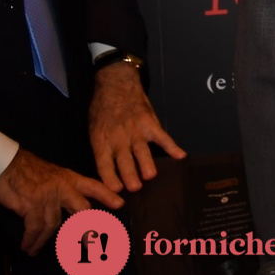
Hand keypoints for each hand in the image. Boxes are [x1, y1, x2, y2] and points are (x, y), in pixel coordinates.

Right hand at [0, 146, 123, 253]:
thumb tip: (69, 205)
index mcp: (70, 178)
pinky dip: (31, 240)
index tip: (120, 204)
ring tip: (35, 249)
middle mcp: (63, 187)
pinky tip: (28, 246)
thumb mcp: (51, 175)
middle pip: (82, 209)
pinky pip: (35, 228)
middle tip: (91, 245)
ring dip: (44, 240)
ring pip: (54, 224)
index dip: (107, 195)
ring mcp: (48, 196)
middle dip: (87, 229)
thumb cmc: (27, 170)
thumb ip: (62, 188)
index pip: (93, 186)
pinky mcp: (32, 204)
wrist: (4, 164)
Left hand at [89, 61, 186, 192]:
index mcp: (102, 141)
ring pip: (142, 151)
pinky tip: (180, 156)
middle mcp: (119, 138)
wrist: (115, 84)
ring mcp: (136, 130)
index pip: (105, 164)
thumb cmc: (102, 108)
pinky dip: (172, 147)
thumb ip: (101, 148)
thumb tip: (108, 170)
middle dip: (130, 175)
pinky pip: (163, 137)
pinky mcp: (150, 123)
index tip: (116, 190)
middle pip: (125, 161)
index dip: (110, 178)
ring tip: (150, 176)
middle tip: (135, 188)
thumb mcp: (94, 129)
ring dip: (147, 164)